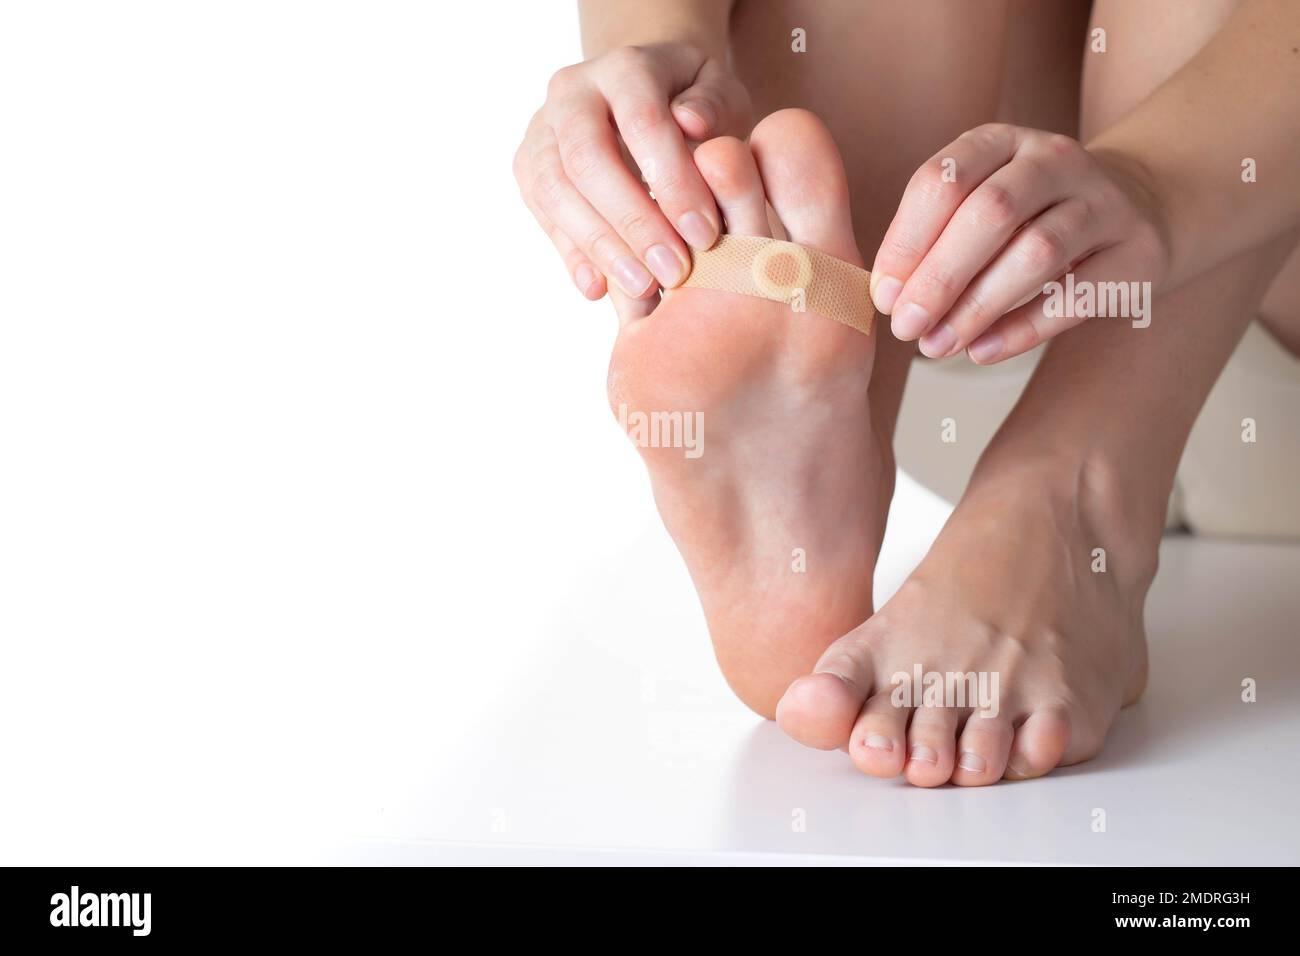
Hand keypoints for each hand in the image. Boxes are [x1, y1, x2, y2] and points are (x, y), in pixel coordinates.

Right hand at [514, 43, 750, 302]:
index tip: (705, 235)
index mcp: (624, 68)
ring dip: (601, 246)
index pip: (642, 121)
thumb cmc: (694, 107)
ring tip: (643, 287)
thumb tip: (690, 123)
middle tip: (673, 271)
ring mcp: (542, 131)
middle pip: (587, 159)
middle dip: (633, 222)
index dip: (672, 180)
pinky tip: (602, 289)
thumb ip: (715, 107)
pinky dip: (573, 255)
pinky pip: (543, 215)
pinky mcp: (528, 168)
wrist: (645, 103)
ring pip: (555, 191)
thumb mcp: (721, 96)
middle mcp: (572, 93)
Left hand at [870, 124, 1170, 362]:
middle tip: (906, 328)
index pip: (942, 180)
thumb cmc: (1027, 219)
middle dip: (939, 276)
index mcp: (1000, 141)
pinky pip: (1076, 295)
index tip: (883, 296)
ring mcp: (1103, 202)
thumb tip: (885, 297)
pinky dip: (1023, 328)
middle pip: (991, 212)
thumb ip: (932, 239)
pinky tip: (981, 351)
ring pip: (1036, 252)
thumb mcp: (977, 206)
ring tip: (937, 347)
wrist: (1133, 210)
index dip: (906, 241)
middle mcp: (1054, 159)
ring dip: (977, 307)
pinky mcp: (1137, 250)